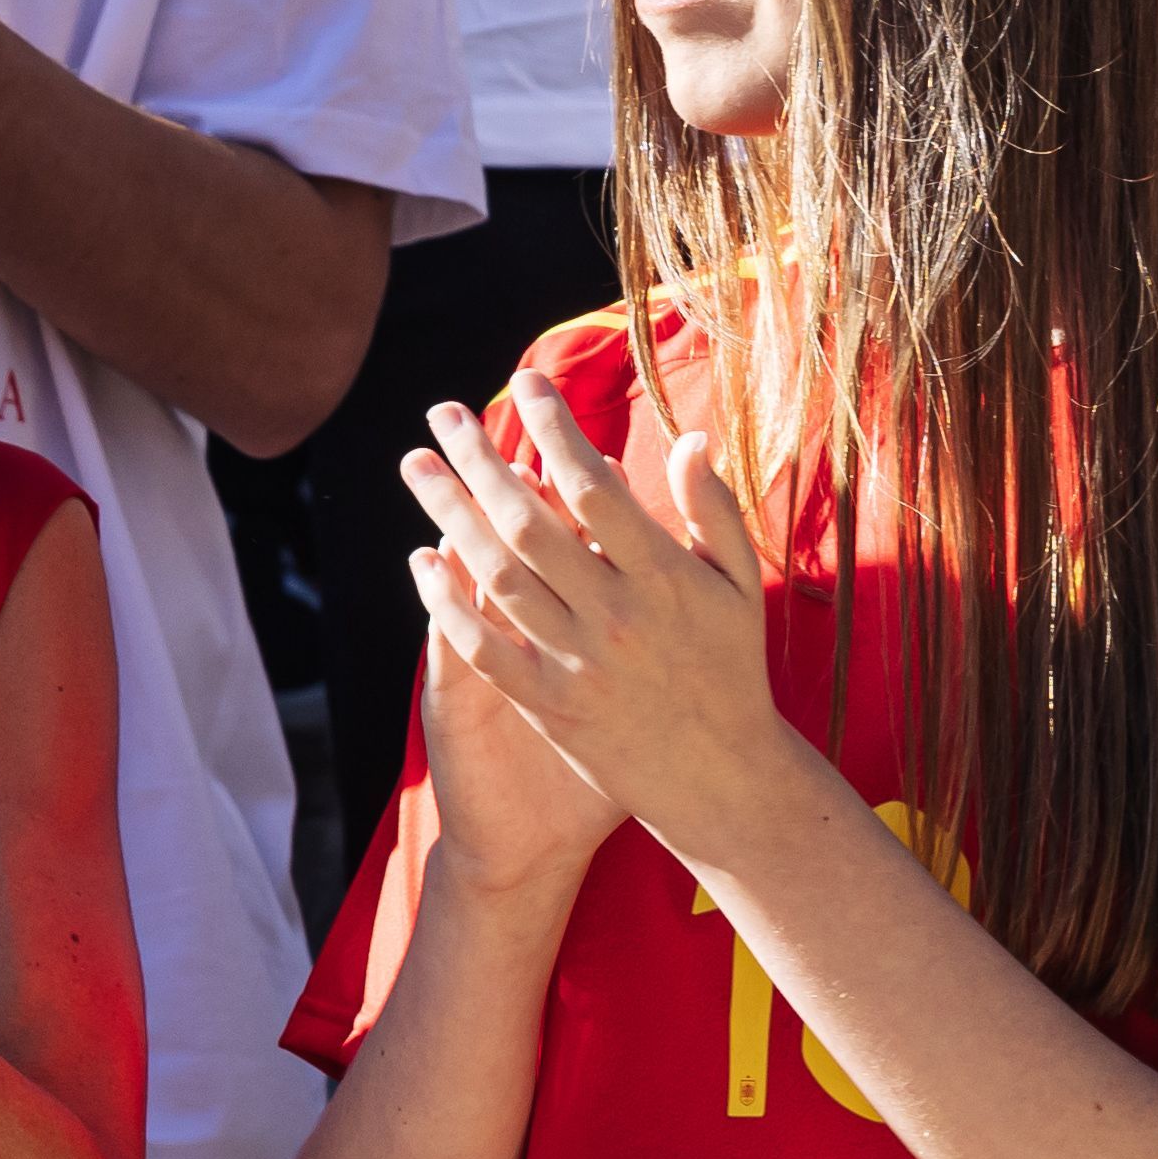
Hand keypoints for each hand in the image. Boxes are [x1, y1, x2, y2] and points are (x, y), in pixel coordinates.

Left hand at [397, 378, 806, 857]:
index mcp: (667, 578)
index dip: (556, 430)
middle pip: (531, 523)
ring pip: (497, 576)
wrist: (721, 775)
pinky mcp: (546, 703)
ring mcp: (577, 661)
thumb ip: (713, 511)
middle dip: (481, 461)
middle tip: (443, 414)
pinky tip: (422, 560)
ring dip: (450, 516)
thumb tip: (689, 437)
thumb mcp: (739, 587)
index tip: (525, 383)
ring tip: (418, 467)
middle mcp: (617, 616)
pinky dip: (447, 603)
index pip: (596, 487)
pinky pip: (484, 646)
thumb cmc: (731, 667)